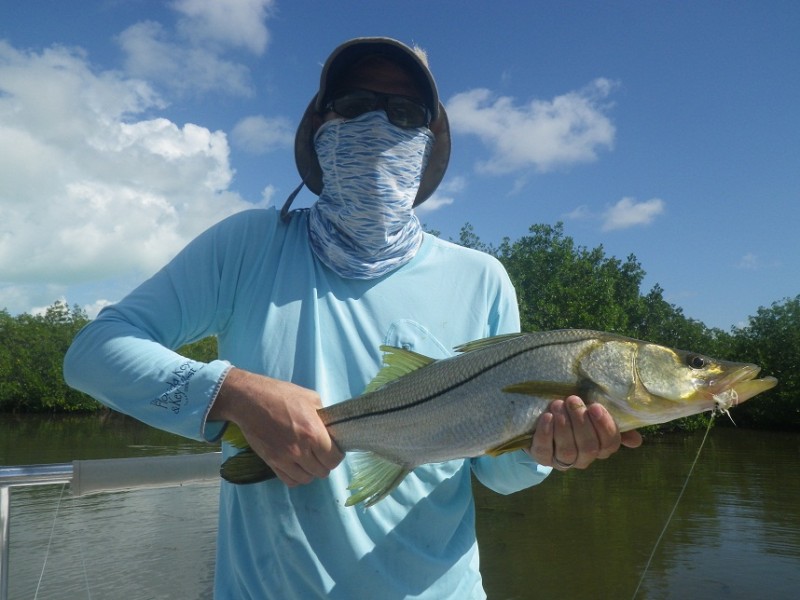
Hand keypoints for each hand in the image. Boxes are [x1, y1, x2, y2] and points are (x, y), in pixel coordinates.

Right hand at [210, 368, 343, 485]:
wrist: (250, 400)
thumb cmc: (281, 395)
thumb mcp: (310, 398)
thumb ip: (323, 415)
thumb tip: (330, 428)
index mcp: (313, 433)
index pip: (333, 459)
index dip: (337, 455)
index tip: (334, 450)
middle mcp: (300, 450)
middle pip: (322, 471)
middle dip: (325, 463)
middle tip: (321, 454)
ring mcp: (284, 459)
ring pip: (306, 479)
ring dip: (310, 471)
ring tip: (309, 460)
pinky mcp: (271, 462)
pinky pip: (289, 480)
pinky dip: (296, 477)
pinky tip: (296, 466)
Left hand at [528, 396, 642, 470]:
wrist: (544, 419)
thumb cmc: (575, 415)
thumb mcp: (594, 415)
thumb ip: (615, 424)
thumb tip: (636, 441)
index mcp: (600, 448)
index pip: (610, 443)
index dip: (604, 426)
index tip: (595, 406)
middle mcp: (583, 458)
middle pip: (588, 447)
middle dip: (581, 422)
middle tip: (573, 400)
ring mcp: (562, 461)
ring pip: (567, 450)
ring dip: (563, 426)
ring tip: (557, 404)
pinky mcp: (542, 457)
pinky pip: (544, 450)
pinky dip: (546, 433)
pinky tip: (547, 417)